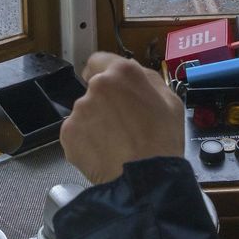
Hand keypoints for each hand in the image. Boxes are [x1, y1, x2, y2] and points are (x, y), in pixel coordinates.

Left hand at [60, 53, 184, 184]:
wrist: (146, 178)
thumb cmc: (163, 141)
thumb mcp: (170, 100)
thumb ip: (146, 80)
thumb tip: (131, 77)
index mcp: (123, 72)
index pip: (99, 60)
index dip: (103, 73)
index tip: (107, 86)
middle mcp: (97, 86)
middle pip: (94, 89)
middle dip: (105, 102)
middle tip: (122, 123)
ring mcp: (80, 109)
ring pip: (85, 112)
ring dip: (95, 123)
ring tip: (116, 143)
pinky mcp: (68, 133)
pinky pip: (76, 133)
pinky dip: (86, 141)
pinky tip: (104, 152)